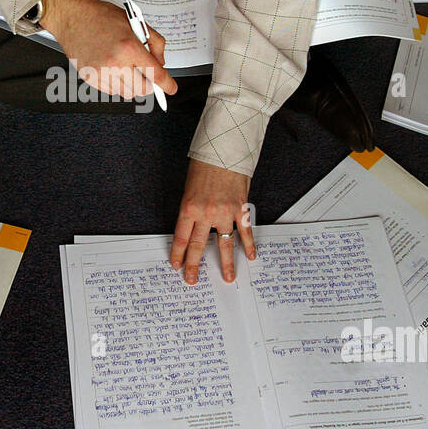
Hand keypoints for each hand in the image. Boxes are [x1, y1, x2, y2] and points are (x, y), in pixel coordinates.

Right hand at [40, 0, 177, 100]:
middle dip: (149, 84)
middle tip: (147, 75)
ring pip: (127, 93)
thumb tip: (161, 63)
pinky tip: (112, 69)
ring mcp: (101, 73)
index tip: (171, 88)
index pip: (155, 74)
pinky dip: (117, 84)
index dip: (166, 84)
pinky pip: (111, 92)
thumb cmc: (101, 17)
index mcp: (129, 47)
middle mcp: (115, 63)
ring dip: (132, 85)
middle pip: (142, 89)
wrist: (73, 17)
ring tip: (126, 69)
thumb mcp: (135, 23)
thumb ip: (154, 43)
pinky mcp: (90, 78)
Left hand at [171, 159, 256, 283]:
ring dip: (226, 263)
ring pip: (224, 243)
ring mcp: (225, 213)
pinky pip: (245, 231)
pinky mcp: (241, 208)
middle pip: (198, 245)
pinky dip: (249, 245)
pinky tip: (251, 256)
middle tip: (192, 280)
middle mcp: (205, 213)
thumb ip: (191, 207)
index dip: (178, 253)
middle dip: (194, 264)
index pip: (181, 237)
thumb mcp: (189, 186)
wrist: (225, 149)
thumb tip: (192, 225)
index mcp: (189, 207)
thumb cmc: (205, 163)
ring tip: (228, 278)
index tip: (176, 265)